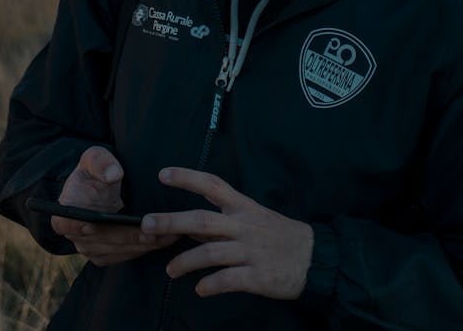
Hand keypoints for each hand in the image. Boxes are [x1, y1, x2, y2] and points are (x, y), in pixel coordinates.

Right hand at [51, 146, 178, 265]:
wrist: (102, 185)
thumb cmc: (97, 169)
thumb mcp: (96, 157)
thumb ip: (101, 162)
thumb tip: (113, 174)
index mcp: (67, 209)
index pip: (66, 221)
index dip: (77, 226)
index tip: (92, 225)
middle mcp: (75, 233)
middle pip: (99, 240)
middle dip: (126, 237)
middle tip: (152, 232)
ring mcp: (90, 246)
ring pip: (116, 250)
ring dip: (141, 245)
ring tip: (167, 236)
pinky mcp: (106, 254)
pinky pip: (125, 255)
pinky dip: (143, 249)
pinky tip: (163, 240)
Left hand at [141, 167, 313, 298]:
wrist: (315, 259)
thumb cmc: (280, 236)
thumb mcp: (254, 219)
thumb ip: (223, 222)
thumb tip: (189, 228)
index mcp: (244, 207)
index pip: (212, 185)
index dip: (187, 178)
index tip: (163, 174)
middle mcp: (245, 225)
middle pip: (202, 220)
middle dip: (171, 221)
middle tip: (147, 224)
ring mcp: (251, 251)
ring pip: (210, 253)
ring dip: (184, 261)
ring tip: (170, 270)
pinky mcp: (258, 276)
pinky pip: (227, 280)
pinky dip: (210, 284)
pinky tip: (199, 289)